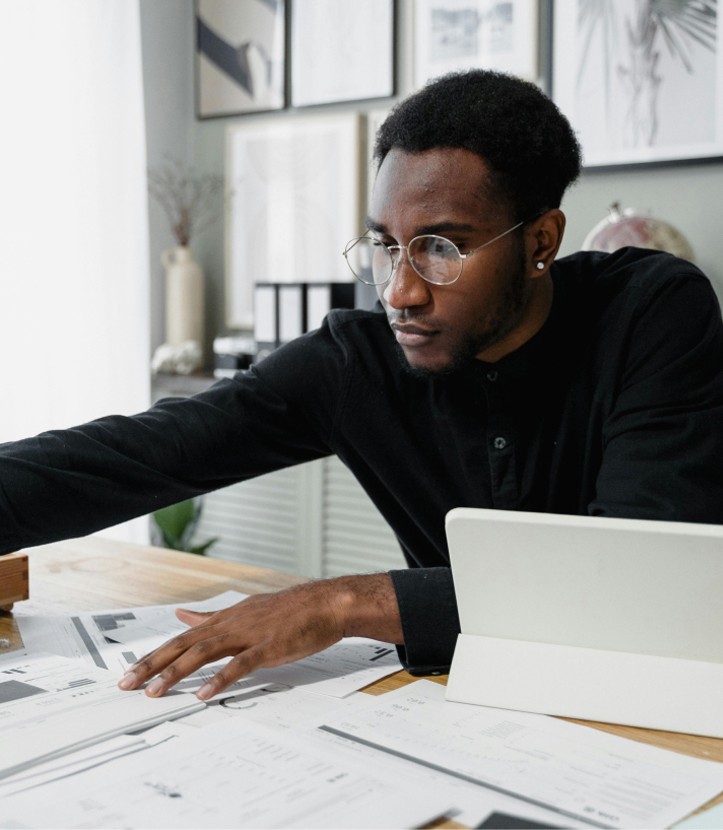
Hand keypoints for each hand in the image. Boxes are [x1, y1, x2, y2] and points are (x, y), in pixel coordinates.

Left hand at [118, 573, 401, 699]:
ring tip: (154, 693)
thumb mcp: (245, 609)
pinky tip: (203, 694)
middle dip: (152, 664)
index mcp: (225, 618)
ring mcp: (248, 635)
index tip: (130, 671)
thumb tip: (183, 616)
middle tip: (126, 684)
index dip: (155, 655)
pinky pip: (239, 665)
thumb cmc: (289, 610)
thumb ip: (212, 617)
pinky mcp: (268, 648)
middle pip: (184, 644)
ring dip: (176, 673)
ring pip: (204, 653)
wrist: (325, 603)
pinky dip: (219, 680)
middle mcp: (231, 624)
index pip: (182, 638)